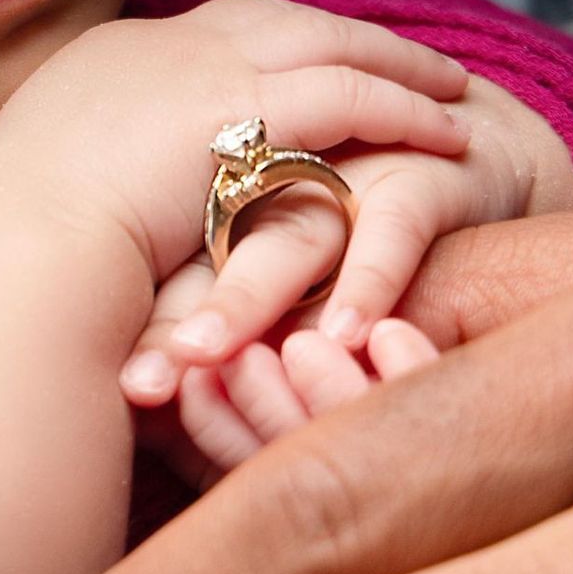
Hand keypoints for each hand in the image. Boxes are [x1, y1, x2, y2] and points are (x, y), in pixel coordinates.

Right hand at [0, 0, 470, 286]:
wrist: (15, 255)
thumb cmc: (16, 256)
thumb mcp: (40, 194)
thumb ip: (86, 179)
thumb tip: (93, 201)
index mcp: (105, 59)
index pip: (204, 32)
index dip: (266, 42)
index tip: (304, 58)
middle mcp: (158, 44)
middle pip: (275, 18)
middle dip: (342, 33)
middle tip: (398, 53)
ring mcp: (200, 65)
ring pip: (326, 43)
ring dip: (393, 62)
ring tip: (448, 90)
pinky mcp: (244, 107)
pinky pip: (351, 92)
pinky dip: (404, 106)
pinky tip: (449, 134)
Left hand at [119, 72, 572, 409]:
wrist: (475, 150)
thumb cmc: (361, 237)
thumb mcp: (280, 279)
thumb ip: (213, 331)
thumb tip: (128, 423)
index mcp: (226, 196)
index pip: (164, 266)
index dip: (130, 329)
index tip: (97, 396)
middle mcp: (281, 186)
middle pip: (203, 247)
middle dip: (169, 318)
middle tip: (133, 384)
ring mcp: (351, 175)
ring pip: (289, 238)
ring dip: (247, 298)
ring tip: (207, 358)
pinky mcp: (425, 177)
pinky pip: (394, 229)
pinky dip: (370, 281)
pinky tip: (350, 335)